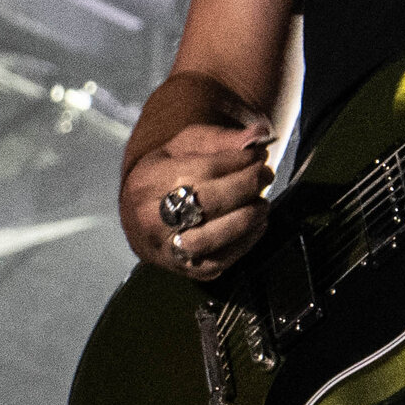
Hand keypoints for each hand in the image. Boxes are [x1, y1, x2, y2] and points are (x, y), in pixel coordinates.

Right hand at [122, 121, 273, 280]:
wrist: (138, 215)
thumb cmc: (167, 175)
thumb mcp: (185, 147)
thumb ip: (222, 139)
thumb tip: (260, 134)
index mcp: (149, 182)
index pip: (204, 169)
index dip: (239, 161)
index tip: (258, 154)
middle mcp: (152, 218)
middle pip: (209, 202)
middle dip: (247, 186)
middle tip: (265, 175)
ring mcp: (166, 247)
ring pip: (211, 237)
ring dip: (247, 218)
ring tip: (262, 202)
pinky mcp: (183, 269)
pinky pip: (219, 261)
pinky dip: (245, 243)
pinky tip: (257, 224)